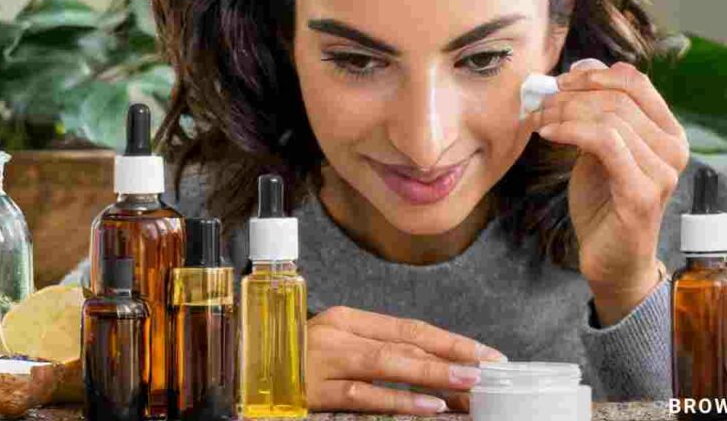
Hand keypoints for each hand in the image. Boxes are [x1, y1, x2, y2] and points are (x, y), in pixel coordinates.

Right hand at [307, 306, 506, 414]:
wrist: (239, 365)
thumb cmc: (295, 358)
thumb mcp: (337, 347)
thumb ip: (376, 351)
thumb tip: (431, 365)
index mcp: (349, 318)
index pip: (411, 328)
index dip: (451, 341)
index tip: (486, 354)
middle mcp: (339, 333)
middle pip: (406, 344)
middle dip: (451, 357)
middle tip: (487, 370)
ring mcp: (325, 361)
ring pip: (387, 365)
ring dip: (432, 376)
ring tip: (466, 385)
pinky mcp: (313, 390)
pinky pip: (362, 396)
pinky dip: (396, 400)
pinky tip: (426, 406)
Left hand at [528, 60, 688, 324]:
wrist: (610, 259)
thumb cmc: (604, 203)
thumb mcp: (599, 150)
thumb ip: (596, 114)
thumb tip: (578, 71)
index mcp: (668, 132)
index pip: (635, 81)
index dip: (594, 74)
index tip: (560, 81)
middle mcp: (674, 148)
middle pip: (618, 97)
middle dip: (570, 95)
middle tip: (540, 104)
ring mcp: (663, 172)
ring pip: (610, 118)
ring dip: (564, 113)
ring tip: (539, 121)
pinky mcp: (643, 193)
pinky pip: (605, 143)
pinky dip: (571, 131)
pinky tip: (548, 134)